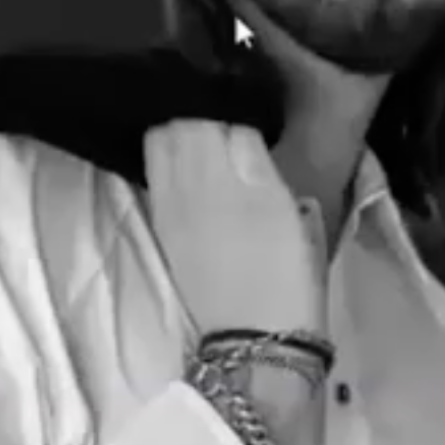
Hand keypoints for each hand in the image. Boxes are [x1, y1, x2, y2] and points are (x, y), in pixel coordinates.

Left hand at [144, 122, 324, 341]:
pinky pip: (159, 178)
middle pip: (171, 125)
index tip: (246, 104)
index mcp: (213, 173)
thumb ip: (253, 157)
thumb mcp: (285, 207)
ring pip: (160, 149)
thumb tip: (234, 124)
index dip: (225, 103)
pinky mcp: (165, 232)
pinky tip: (204, 177)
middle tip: (228, 124)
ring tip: (215, 147)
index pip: (204, 111)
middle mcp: (177, 185)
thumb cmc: (285, 275)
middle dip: (196, 116)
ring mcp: (166, 209)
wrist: (256, 342)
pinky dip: (175, 167)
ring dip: (182, 140)